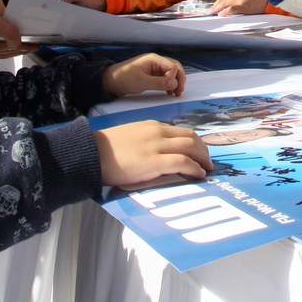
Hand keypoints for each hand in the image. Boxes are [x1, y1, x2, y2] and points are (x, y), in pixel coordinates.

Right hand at [94, 121, 211, 189]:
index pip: (181, 130)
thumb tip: (158, 152)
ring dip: (203, 158)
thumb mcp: (131, 137)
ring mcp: (157, 146)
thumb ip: (146, 140)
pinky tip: (199, 174)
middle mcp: (158, 133)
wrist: (93, 153)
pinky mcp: (155, 162)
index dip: (194, 141)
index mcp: (152, 126)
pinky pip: (183, 162)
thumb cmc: (107, 150)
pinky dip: (195, 168)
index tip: (200, 150)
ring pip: (190, 147)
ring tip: (207, 168)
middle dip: (203, 149)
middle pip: (190, 137)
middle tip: (208, 160)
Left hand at [103, 53, 186, 96]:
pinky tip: (169, 92)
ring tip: (176, 94)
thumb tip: (175, 83)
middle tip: (179, 91)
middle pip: (174, 67)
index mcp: (154, 59)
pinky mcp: (151, 75)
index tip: (173, 89)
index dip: (175, 77)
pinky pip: (164, 77)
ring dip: (174, 82)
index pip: (172, 66)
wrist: (110, 81)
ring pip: (170, 73)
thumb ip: (159, 83)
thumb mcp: (142, 82)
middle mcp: (156, 62)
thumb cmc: (124, 79)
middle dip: (179, 79)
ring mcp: (153, 68)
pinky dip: (168, 84)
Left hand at [209, 0, 268, 15]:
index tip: (211, 8)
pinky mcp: (244, 6)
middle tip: (208, 12)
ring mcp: (240, 1)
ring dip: (217, 9)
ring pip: (225, 4)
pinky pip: (233, 9)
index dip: (216, 3)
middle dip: (214, 7)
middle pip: (222, 1)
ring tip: (211, 13)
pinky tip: (222, 14)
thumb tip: (228, 3)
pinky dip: (226, 11)